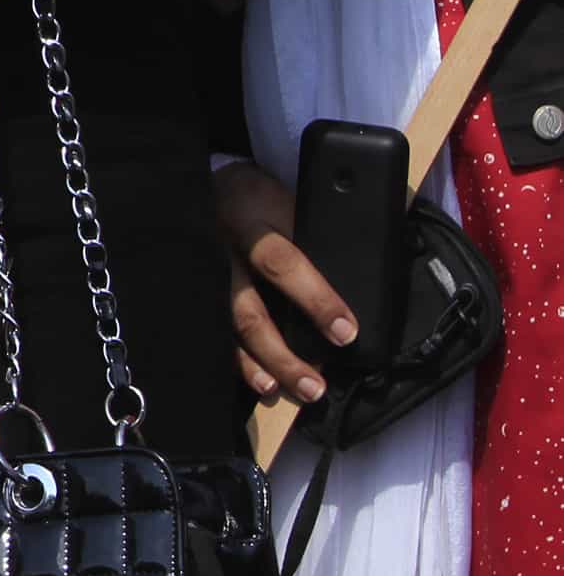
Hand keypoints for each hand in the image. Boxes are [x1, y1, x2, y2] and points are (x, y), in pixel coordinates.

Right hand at [217, 157, 355, 404]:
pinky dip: (237, 361)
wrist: (215, 184)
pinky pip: (213, 331)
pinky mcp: (196, 288)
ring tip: (294, 391)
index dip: (315, 300)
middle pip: (247, 307)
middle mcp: (221, 249)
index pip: (282, 263)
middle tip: (318, 383)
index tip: (347, 332)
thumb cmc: (267, 196)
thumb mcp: (295, 199)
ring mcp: (203, 272)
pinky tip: (261, 384)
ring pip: (228, 326)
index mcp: (252, 219)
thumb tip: (380, 266)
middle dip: (282, 350)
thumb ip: (323, 231)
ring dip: (261, 364)